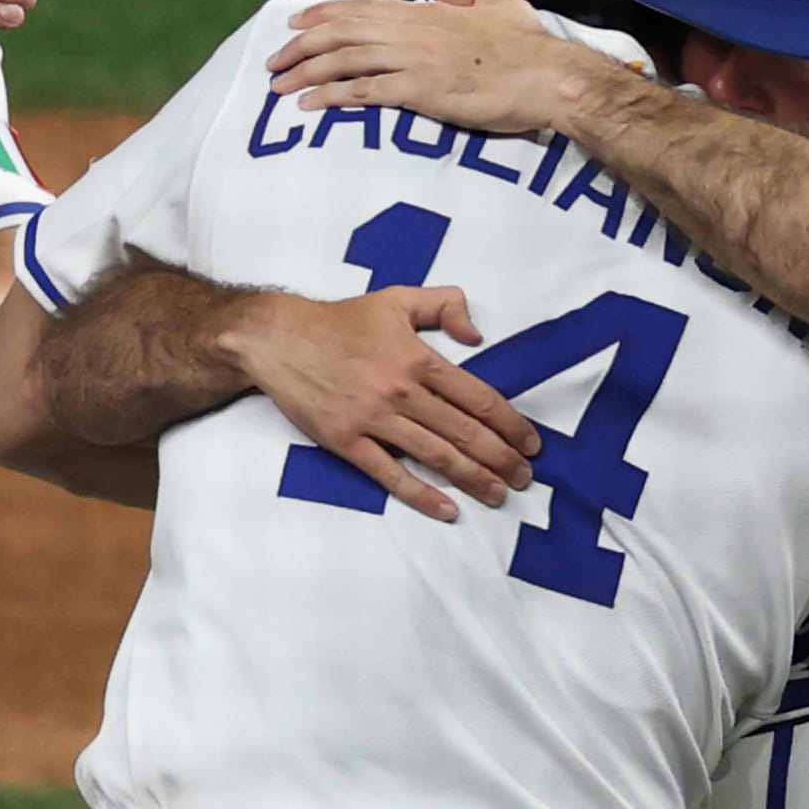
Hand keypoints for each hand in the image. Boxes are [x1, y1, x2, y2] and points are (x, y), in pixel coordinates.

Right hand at [219, 286, 541, 523]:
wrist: (278, 340)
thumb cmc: (339, 321)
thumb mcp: (396, 299)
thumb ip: (444, 305)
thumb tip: (478, 336)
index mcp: (419, 358)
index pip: (478, 397)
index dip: (510, 423)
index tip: (531, 442)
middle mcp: (402, 392)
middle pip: (464, 432)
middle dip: (502, 458)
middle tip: (525, 478)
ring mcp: (374, 420)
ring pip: (435, 456)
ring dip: (473, 479)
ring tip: (499, 495)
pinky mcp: (347, 442)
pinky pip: (390, 474)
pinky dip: (421, 495)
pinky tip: (447, 509)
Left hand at [264, 0, 598, 133]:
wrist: (548, 78)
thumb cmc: (528, 47)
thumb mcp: (500, 2)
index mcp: (428, 12)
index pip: (362, 7)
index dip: (323, 14)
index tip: (295, 23)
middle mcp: (413, 31)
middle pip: (342, 32)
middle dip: (301, 45)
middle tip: (274, 60)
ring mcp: (414, 60)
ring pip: (345, 59)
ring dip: (306, 71)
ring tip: (280, 86)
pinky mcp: (420, 92)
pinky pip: (365, 91)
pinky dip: (333, 96)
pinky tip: (311, 104)